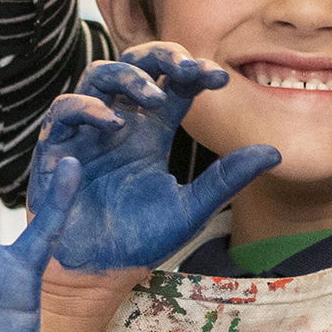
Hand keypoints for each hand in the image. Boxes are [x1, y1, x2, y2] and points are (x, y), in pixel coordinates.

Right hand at [28, 45, 280, 272]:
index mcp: (152, 131)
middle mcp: (120, 123)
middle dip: (160, 57)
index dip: (194, 72)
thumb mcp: (191, 208)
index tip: (221, 79)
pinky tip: (113, 123)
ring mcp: (87, 132)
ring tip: (153, 97)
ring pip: (99, 76)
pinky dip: (87, 109)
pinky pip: (64, 111)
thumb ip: (226, 178)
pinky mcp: (57, 148)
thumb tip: (275, 152)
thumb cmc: (139, 240)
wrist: (96, 274)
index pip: (174, 85)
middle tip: (186, 67)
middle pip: (136, 65)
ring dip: (127, 77)